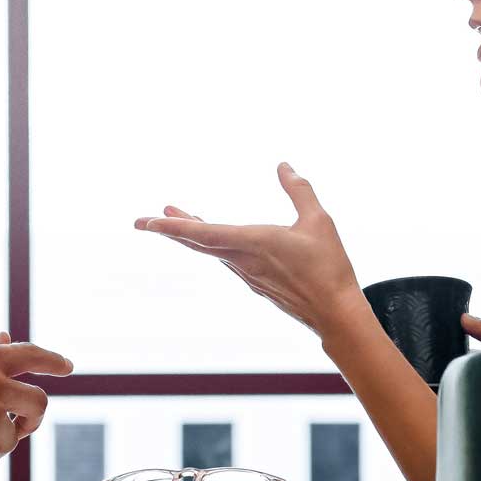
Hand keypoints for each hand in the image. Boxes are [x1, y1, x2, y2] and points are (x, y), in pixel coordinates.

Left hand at [133, 163, 364, 338]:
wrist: (335, 314)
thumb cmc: (329, 267)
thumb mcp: (318, 220)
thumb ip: (299, 190)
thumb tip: (284, 166)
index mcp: (253, 243)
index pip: (202, 233)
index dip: (172, 226)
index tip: (147, 222)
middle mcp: (243, 261)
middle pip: (197, 243)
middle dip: (171, 229)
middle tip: (146, 220)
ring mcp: (248, 275)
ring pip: (211, 251)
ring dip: (191, 235)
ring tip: (176, 218)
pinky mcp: (256, 284)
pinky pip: (226, 260)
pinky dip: (211, 246)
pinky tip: (215, 241)